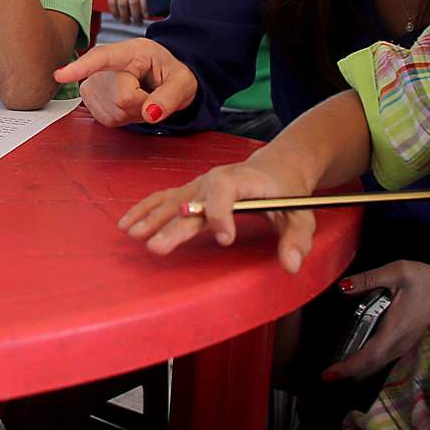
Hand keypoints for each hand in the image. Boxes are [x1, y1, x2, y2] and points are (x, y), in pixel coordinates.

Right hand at [58, 39, 198, 126]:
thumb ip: (171, 96)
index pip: (102, 58)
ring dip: (134, 113)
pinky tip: (129, 105)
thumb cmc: (170, 74)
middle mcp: (104, 64)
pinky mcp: (89, 99)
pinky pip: (108, 120)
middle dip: (142, 105)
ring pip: (114, 112)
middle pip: (120, 98)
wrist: (159, 76)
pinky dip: (124, 118)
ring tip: (141, 97)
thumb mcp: (183, 82)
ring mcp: (93, 82)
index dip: (81, 67)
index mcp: (129, 51)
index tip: (60, 75)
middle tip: (151, 94)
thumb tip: (150, 113)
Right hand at [98, 0, 151, 23]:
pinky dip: (115, 12)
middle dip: (136, 16)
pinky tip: (118, 17)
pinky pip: (112, 4)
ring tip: (127, 22)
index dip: (145, 9)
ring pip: (122, 5)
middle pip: (133, 3)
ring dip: (124, 16)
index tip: (146, 17)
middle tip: (138, 23)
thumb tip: (162, 8)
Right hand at [121, 153, 318, 270]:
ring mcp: (200, 185)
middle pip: (191, 202)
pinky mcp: (191, 192)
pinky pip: (164, 198)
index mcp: (242, 180)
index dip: (221, 213)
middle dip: (173, 225)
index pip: (225, 191)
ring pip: (172, 200)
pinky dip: (145, 209)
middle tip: (157, 248)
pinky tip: (128, 223)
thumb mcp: (300, 214)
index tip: (224, 238)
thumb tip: (292, 264)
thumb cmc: (287, 191)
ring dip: (151, 217)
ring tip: (133, 234)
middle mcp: (216, 179)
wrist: (276, 165)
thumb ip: (298, 239)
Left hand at [321, 259, 429, 380]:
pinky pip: (382, 360)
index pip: (368, 356)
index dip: (347, 368)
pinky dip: (366, 364)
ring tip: (336, 370)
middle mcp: (398, 344)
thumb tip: (342, 287)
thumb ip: (368, 279)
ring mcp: (403, 346)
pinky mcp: (404, 344)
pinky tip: (354, 358)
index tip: (328, 375)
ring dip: (356, 370)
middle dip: (347, 373)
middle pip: (370, 367)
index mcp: (394, 330)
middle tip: (326, 375)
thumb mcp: (397, 272)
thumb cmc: (424, 279)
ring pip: (376, 366)